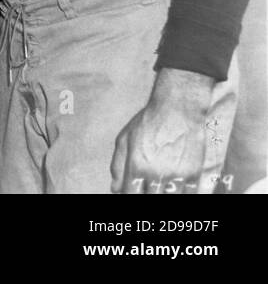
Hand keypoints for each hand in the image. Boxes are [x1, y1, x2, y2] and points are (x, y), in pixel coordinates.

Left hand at [111, 68, 213, 192]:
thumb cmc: (148, 123)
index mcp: (136, 166)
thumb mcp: (124, 139)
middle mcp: (156, 174)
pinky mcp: (195, 174)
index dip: (130, 198)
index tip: (133, 194)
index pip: (130, 196)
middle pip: (151, 200)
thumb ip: (117, 166)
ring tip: (162, 187)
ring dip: (166, 194)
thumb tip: (114, 189)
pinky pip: (190, 195)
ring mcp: (177, 175)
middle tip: (149, 190)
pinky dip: (183, 194)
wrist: (178, 109)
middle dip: (149, 196)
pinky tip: (178, 189)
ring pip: (171, 199)